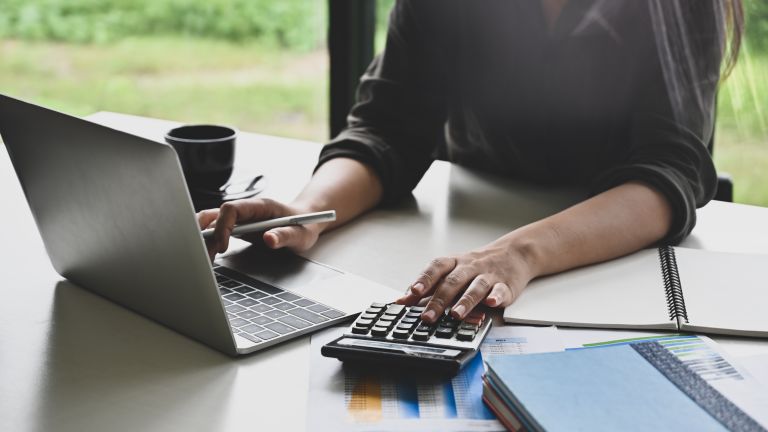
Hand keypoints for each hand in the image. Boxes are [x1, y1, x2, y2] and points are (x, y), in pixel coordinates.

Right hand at [197, 198, 321, 259]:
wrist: (306, 222)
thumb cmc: (304, 226)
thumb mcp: (300, 234)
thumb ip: (286, 236)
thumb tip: (269, 239)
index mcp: (260, 206)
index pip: (231, 209)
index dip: (222, 226)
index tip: (223, 245)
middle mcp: (246, 210)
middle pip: (215, 214)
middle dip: (203, 232)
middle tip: (202, 254)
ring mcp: (240, 219)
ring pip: (211, 223)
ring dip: (202, 239)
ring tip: (203, 259)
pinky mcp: (237, 228)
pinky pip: (216, 232)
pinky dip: (208, 243)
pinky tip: (207, 256)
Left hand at [396, 237, 536, 322]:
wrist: (512, 254)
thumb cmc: (475, 266)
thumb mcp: (451, 271)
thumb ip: (428, 286)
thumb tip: (401, 301)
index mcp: (454, 263)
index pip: (436, 268)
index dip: (424, 279)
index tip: (413, 292)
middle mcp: (469, 268)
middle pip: (453, 282)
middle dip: (439, 300)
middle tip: (428, 316)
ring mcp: (487, 276)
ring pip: (475, 287)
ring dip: (465, 301)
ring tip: (456, 314)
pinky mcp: (505, 285)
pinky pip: (501, 290)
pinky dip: (496, 296)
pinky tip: (492, 302)